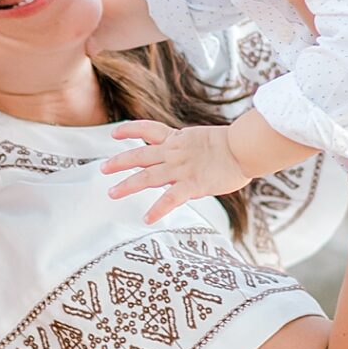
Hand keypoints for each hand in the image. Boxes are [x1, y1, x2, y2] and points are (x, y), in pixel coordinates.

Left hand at [100, 119, 250, 223]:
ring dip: (127, 186)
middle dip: (119, 162)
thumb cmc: (234, 145)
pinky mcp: (192, 184)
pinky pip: (169, 199)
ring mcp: (181, 169)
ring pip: (147, 177)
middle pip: (139, 156)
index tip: (115, 134)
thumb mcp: (205, 140)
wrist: (245, 148)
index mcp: (178, 139)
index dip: (129, 130)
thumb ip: (189, 150)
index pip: (148, 130)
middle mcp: (174, 153)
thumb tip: (184, 162)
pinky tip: (147, 219)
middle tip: (102, 168)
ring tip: (112, 193)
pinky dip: (157, 210)